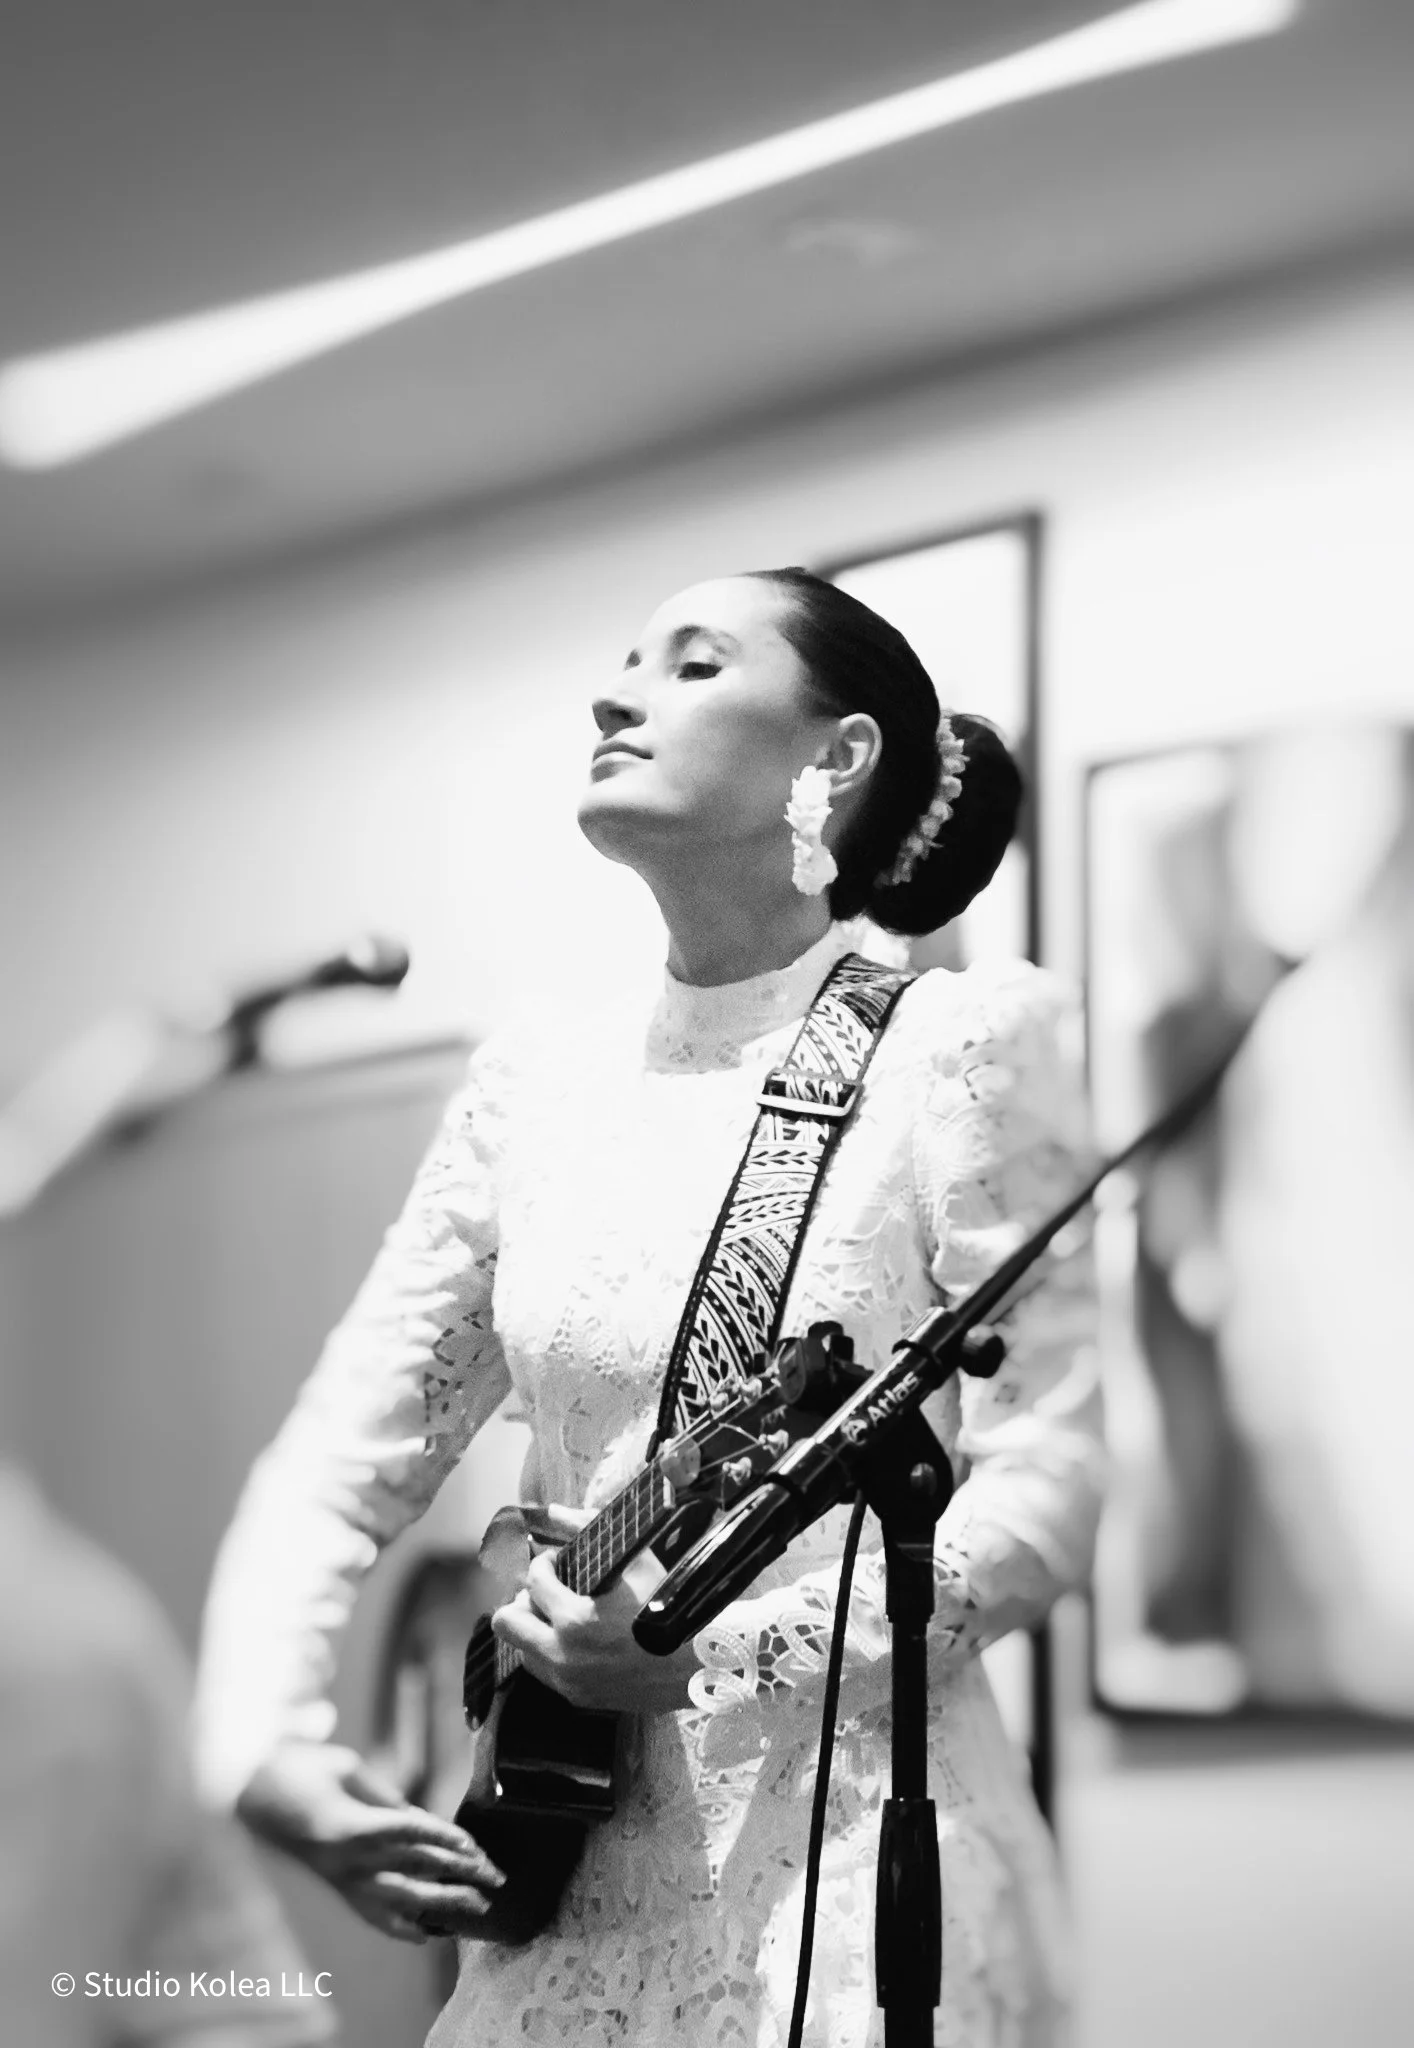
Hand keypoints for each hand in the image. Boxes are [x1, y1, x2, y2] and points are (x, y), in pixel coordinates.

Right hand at [236, 1739, 504, 1941]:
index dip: (447, 1839)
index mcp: (354, 1826)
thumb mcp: (345, 1768)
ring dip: (443, 1904)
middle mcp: (351, 1862)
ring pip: (402, 1900)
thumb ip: (384, 1796)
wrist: (248, 1796)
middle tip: (495, 1877)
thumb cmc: (298, 1771)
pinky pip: (373, 1917)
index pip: (413, 1834)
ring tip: (477, 1907)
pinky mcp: (336, 1890)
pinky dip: (403, 1927)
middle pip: (417, 1869)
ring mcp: (343, 1881)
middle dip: (460, 1874)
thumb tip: (416, 1818)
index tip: (476, 1847)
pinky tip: (427, 1934)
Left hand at [490, 1505, 700, 1716]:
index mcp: (576, 1620)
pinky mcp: (578, 1698)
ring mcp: (568, 1682)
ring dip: (536, 1626)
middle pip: (507, 1622)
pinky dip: (551, 1650)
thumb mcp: (635, 1561)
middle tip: (552, 1590)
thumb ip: (588, 1531)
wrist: (700, 1663)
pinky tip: (578, 1638)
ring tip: (564, 1613)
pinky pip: (544, 1671)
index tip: (561, 1561)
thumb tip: (553, 1511)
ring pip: (521, 1649)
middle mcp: (563, 1656)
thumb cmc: (670, 1605)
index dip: (545, 1563)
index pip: (534, 1582)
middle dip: (526, 1598)